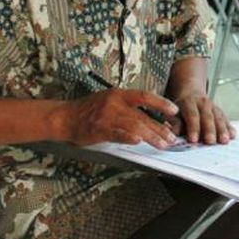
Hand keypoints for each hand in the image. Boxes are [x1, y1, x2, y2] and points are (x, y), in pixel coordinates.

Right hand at [64, 89, 178, 148]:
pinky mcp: (100, 130)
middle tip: (172, 138)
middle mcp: (115, 103)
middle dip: (160, 128)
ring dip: (151, 136)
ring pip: (134, 126)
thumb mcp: (110, 99)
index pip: (145, 96)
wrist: (65, 117)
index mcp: (119, 94)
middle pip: (143, 116)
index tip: (174, 111)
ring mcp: (107, 117)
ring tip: (162, 144)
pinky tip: (139, 141)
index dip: (161, 103)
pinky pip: (118, 134)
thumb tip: (151, 106)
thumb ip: (129, 103)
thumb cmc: (89, 109)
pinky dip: (129, 137)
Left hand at [170, 94, 234, 144]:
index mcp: (189, 102)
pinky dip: (229, 127)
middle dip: (209, 130)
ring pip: (219, 118)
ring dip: (222, 130)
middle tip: (210, 142)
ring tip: (224, 141)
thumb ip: (174, 122)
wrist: (190, 94)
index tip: (193, 140)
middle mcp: (203, 103)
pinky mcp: (220, 112)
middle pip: (207, 117)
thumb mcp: (173, 112)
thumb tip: (174, 133)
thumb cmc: (180, 108)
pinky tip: (232, 135)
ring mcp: (213, 106)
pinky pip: (225, 119)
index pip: (192, 115)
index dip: (193, 127)